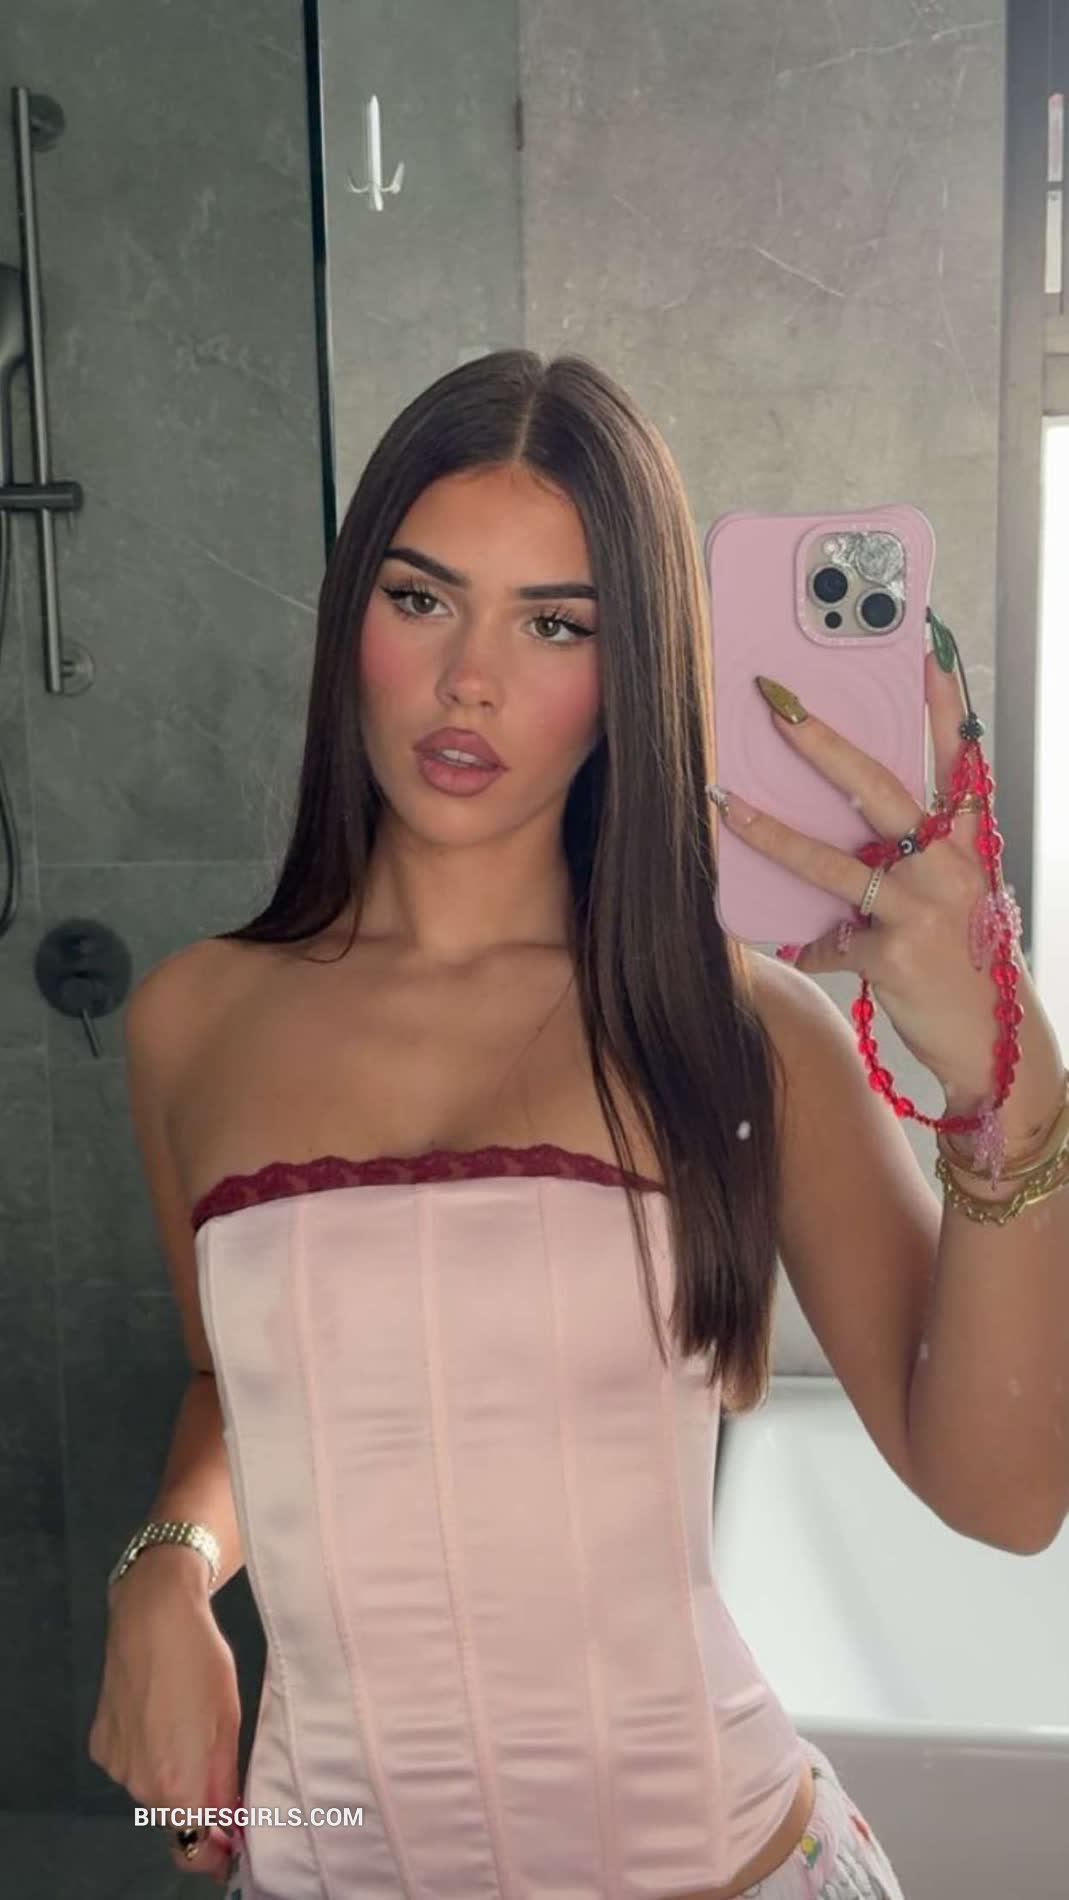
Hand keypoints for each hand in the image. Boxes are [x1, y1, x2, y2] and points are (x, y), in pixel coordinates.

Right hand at [89, 1559, 241, 1883]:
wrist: (153, 1613)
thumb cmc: (201, 1661)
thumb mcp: (228, 1723)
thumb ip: (225, 1784)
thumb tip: (231, 1827)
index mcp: (174, 1786)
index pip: (192, 1851)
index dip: (216, 1851)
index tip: (234, 1836)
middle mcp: (138, 1785)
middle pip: (174, 1815)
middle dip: (198, 1801)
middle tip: (218, 1760)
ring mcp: (115, 1764)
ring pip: (152, 1786)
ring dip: (172, 1770)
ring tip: (187, 1722)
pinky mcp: (99, 1741)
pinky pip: (131, 1762)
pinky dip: (147, 1749)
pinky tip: (159, 1711)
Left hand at [711, 649, 1015, 1105]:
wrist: (999, 1046)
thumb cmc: (972, 962)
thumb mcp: (960, 897)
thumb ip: (914, 858)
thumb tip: (849, 833)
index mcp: (966, 843)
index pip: (959, 757)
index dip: (943, 700)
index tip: (924, 645)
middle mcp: (947, 866)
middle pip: (879, 790)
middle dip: (824, 745)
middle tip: (780, 706)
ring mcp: (919, 910)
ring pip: (833, 863)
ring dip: (772, 834)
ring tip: (727, 805)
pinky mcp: (892, 956)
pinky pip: (827, 942)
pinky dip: (808, 947)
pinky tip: (794, 949)